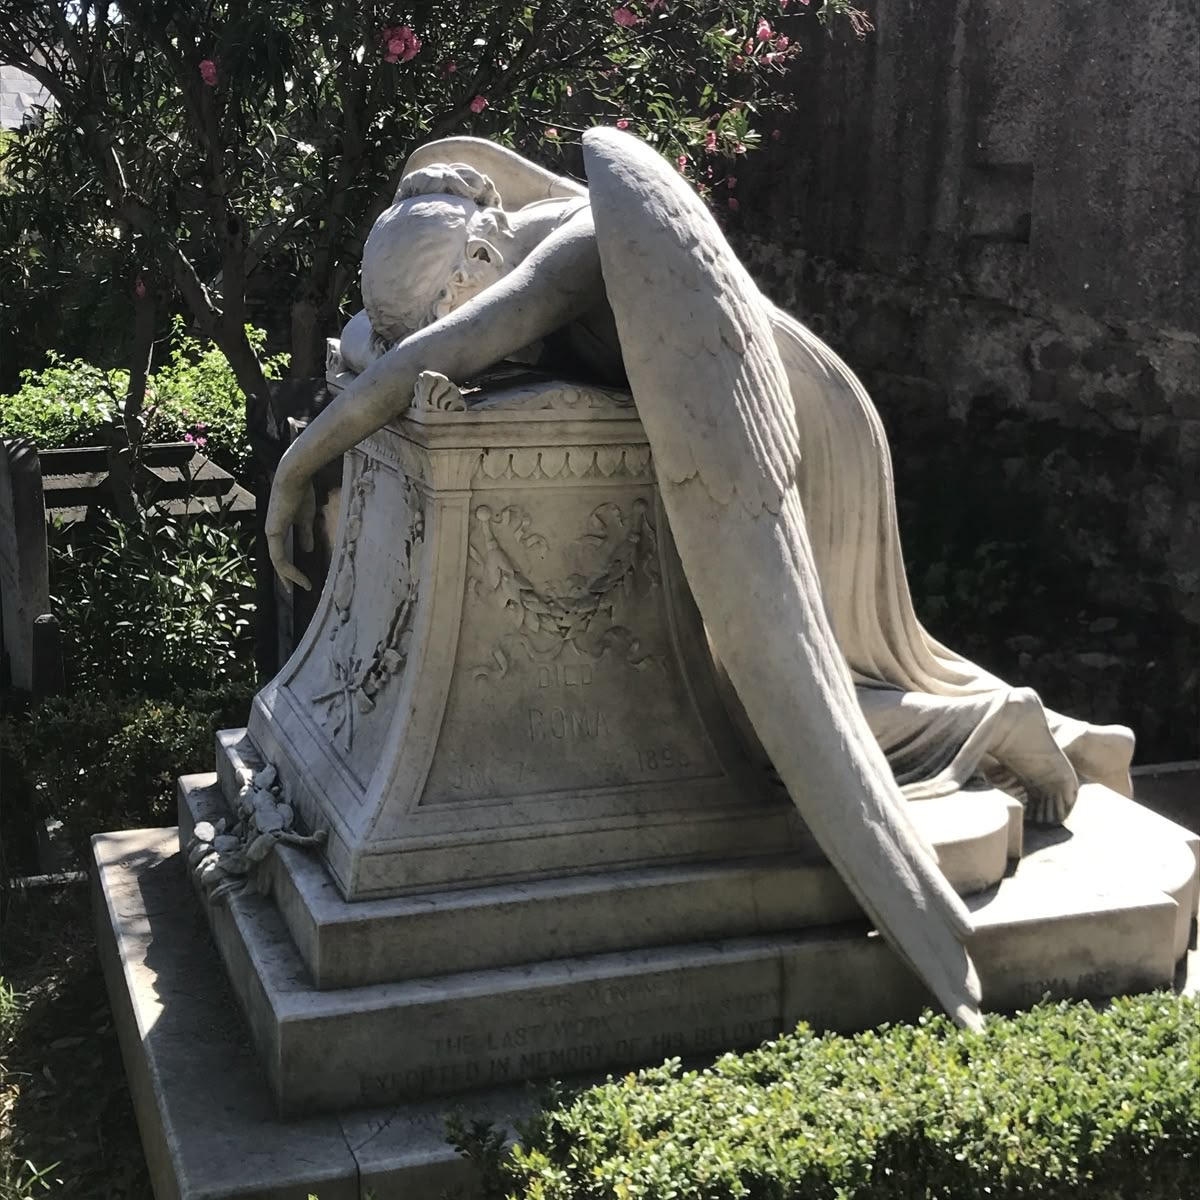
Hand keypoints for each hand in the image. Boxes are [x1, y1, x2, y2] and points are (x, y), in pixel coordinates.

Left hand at [265, 455, 317, 592]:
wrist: (294, 478)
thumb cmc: (302, 493)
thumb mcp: (306, 519)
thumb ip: (305, 535)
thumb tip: (307, 550)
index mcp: (279, 528)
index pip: (281, 552)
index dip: (290, 568)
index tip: (301, 579)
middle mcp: (272, 533)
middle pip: (277, 561)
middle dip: (285, 578)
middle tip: (292, 591)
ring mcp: (271, 534)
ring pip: (278, 563)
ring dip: (288, 578)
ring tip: (299, 589)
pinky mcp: (273, 534)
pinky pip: (280, 559)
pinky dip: (290, 571)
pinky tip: (300, 579)